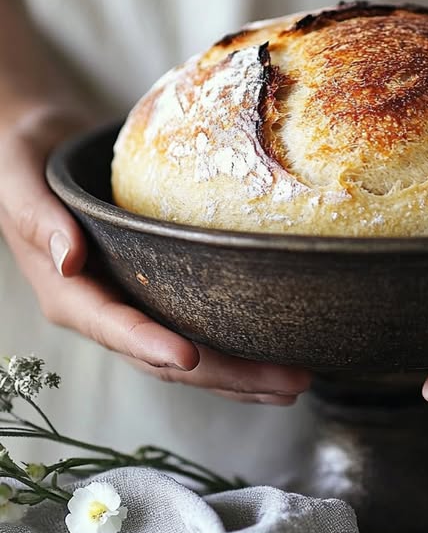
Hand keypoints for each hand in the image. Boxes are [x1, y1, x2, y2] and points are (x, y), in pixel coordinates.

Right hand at [0, 104, 310, 404]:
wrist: (41, 150)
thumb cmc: (25, 162)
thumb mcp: (19, 180)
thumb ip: (40, 220)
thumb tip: (69, 259)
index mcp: (69, 293)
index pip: (113, 326)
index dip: (150, 345)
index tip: (190, 358)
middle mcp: (104, 310)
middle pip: (164, 357)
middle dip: (224, 375)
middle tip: (285, 382)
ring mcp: (133, 306)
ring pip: (189, 355)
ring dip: (242, 374)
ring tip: (295, 383)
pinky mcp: (156, 292)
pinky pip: (198, 327)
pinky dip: (237, 347)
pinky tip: (276, 354)